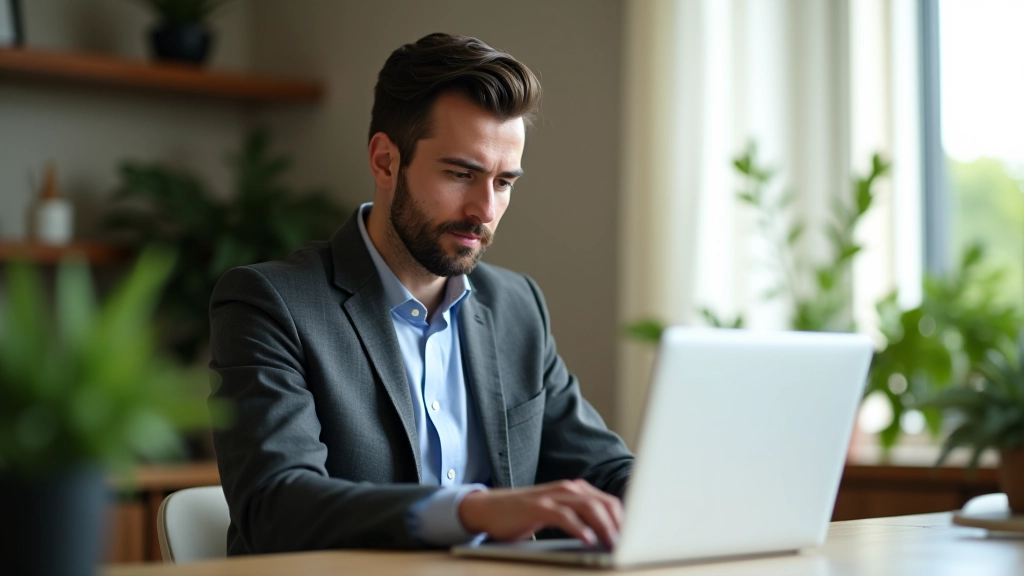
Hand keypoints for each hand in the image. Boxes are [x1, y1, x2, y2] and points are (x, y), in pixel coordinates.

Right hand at [458, 479, 622, 547]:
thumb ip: (581, 519)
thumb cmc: (527, 515)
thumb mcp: (558, 514)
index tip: (639, 537)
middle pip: (603, 503)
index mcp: (576, 490)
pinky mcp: (538, 507)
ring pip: (588, 507)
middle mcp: (568, 489)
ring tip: (614, 543)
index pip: (609, 502)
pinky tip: (588, 540)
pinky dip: (578, 528)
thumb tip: (610, 536)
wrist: (491, 508)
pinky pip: (564, 516)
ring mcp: (553, 496)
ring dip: (604, 526)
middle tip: (631, 543)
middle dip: (620, 524)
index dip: (626, 519)